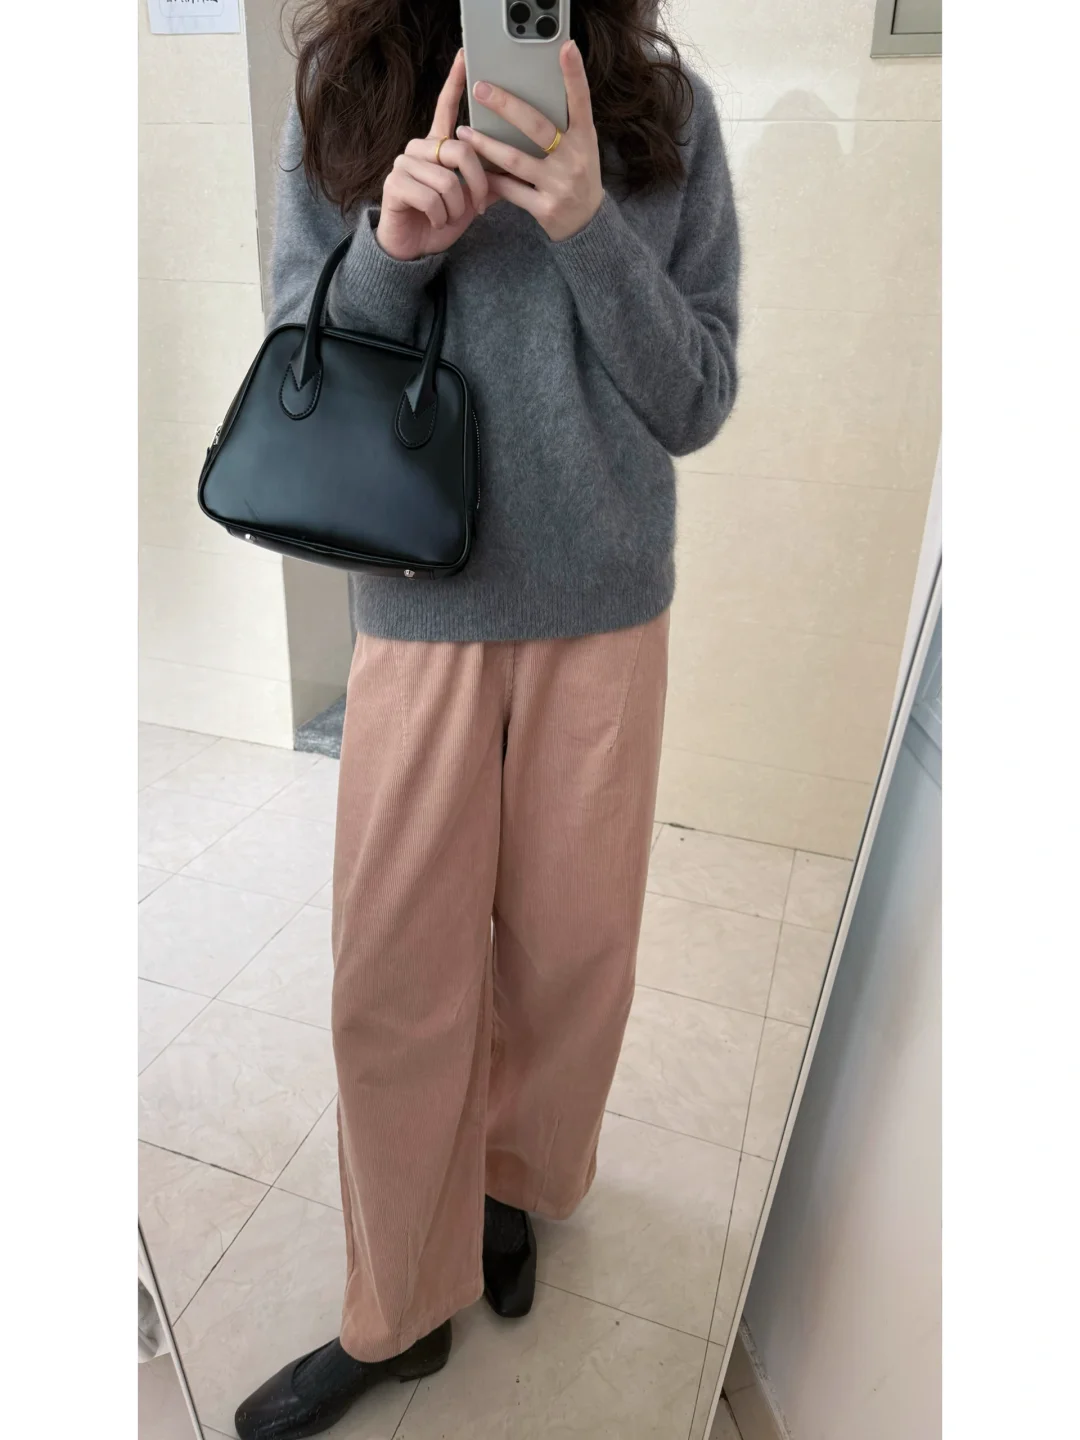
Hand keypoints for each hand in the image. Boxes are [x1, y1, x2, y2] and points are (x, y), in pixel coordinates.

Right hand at [376, 51, 491, 261]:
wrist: (411, 249)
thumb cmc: (440, 221)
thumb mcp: (470, 201)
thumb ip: (488, 181)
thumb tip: (515, 167)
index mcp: (437, 147)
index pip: (445, 107)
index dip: (455, 82)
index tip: (464, 56)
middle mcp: (418, 148)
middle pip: (460, 150)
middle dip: (476, 185)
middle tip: (477, 207)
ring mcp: (404, 164)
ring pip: (447, 180)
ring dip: (456, 208)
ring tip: (449, 218)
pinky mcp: (394, 184)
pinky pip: (432, 198)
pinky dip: (441, 217)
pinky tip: (435, 222)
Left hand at [457, 40, 603, 243]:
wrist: (586, 224)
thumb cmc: (577, 175)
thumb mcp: (581, 147)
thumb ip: (562, 125)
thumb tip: (530, 92)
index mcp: (584, 138)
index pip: (581, 101)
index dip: (575, 74)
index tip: (566, 46)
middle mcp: (574, 159)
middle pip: (536, 126)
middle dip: (506, 106)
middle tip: (480, 89)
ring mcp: (559, 185)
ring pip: (515, 160)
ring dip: (485, 145)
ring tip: (463, 132)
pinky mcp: (545, 208)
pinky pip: (510, 190)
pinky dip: (491, 179)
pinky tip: (474, 169)